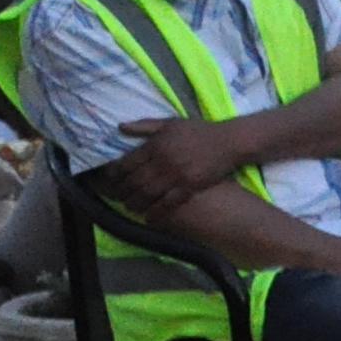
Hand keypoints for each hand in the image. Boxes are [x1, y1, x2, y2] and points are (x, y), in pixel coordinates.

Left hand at [94, 113, 243, 215]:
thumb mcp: (171, 123)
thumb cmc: (199, 131)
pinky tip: (148, 218)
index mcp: (157, 144)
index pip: (127, 163)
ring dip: (135, 204)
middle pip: (135, 181)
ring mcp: (177, 175)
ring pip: (147, 194)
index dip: (115, 175)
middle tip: (117, 197)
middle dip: (122, 192)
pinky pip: (168, 203)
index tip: (110, 181)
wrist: (230, 141)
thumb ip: (145, 125)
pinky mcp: (190, 186)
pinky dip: (155, 213)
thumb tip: (120, 127)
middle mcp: (164, 160)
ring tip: (130, 207)